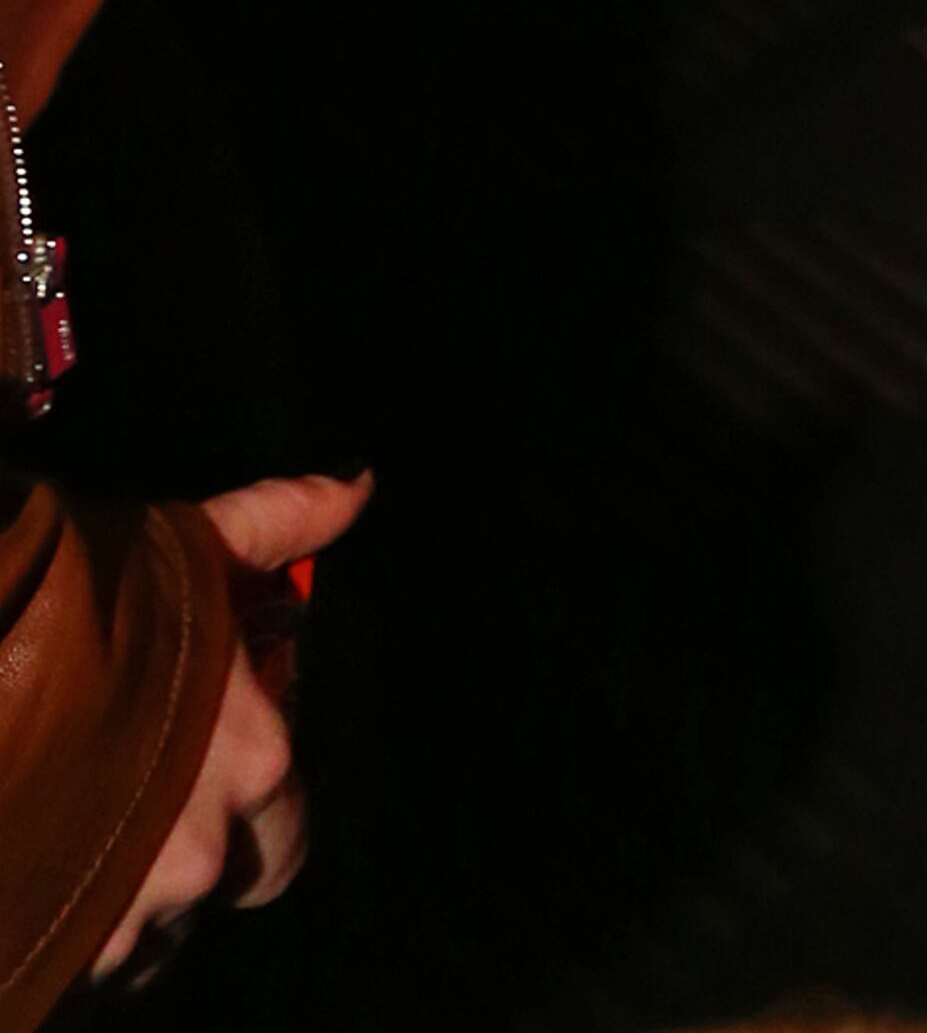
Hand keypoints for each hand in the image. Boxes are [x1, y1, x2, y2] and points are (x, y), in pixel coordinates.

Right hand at [91, 471, 369, 978]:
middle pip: (218, 890)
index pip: (288, 829)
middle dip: (193, 864)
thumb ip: (283, 523)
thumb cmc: (88, 601)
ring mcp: (125, 915)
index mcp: (256, 764)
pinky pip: (85, 963)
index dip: (255, 805)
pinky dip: (72, 928)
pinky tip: (44, 863)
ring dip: (123, 895)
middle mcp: (201, 854)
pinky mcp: (60, 952)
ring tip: (77, 828)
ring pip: (144, 933)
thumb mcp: (194, 546)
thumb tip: (360, 484)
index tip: (210, 769)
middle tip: (142, 810)